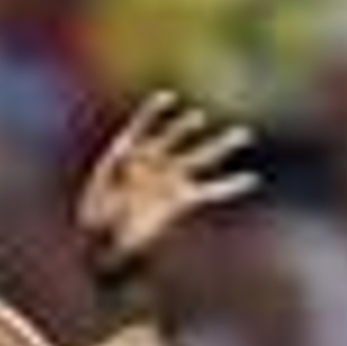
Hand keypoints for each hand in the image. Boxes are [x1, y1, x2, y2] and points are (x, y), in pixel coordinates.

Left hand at [76, 92, 256, 282]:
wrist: (109, 247)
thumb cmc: (95, 229)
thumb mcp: (95, 215)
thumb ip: (109, 204)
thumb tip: (127, 193)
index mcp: (124, 156)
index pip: (139, 127)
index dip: (152, 112)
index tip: (167, 98)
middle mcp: (150, 163)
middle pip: (172, 139)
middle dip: (184, 128)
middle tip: (198, 117)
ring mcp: (169, 179)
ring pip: (198, 159)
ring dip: (220, 147)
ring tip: (243, 134)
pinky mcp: (182, 201)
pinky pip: (211, 191)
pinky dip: (231, 186)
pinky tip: (251, 179)